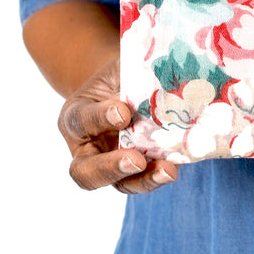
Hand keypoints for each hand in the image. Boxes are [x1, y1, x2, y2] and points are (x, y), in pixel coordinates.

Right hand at [57, 58, 178, 193]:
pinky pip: (148, 179)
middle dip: (111, 168)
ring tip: (167, 171)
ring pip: (122, 185)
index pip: (81, 121)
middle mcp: (88, 148)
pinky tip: (178, 165)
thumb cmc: (121, 75)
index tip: (123, 111)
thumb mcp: (120, 69)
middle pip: (86, 172)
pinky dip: (162, 174)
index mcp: (75, 117)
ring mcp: (114, 165)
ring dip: (145, 180)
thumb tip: (154, 88)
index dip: (100, 117)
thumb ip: (130, 79)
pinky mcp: (141, 170)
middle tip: (136, 159)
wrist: (130, 86)